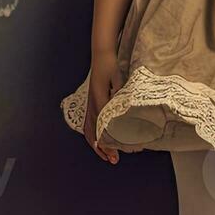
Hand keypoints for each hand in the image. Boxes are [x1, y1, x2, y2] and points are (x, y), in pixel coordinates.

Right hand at [83, 50, 123, 164]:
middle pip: (94, 132)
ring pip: (89, 129)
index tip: (114, 152)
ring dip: (97, 144)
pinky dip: (92, 135)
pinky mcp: (91, 102)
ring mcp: (90, 104)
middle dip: (103, 148)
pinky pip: (89, 123)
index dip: (107, 141)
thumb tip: (125, 110)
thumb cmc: (111, 66)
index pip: (102, 126)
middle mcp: (92, 104)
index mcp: (99, 99)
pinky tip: (97, 141)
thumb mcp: (118, 78)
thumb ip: (120, 93)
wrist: (101, 55)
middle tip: (113, 159)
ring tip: (106, 155)